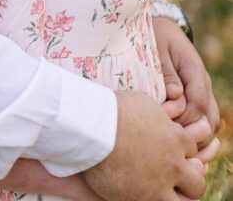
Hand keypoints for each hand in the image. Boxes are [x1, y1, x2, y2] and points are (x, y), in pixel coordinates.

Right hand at [83, 91, 206, 200]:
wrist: (94, 128)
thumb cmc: (112, 110)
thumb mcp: (142, 102)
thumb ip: (158, 112)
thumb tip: (166, 111)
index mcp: (176, 138)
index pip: (192, 150)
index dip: (180, 152)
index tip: (166, 152)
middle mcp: (175, 163)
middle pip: (197, 180)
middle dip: (187, 179)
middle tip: (169, 176)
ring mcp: (162, 184)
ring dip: (178, 197)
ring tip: (160, 191)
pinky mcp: (145, 199)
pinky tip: (143, 195)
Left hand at [154, 16, 220, 157]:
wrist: (163, 27)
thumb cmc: (156, 36)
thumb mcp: (157, 48)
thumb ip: (166, 72)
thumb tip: (175, 95)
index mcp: (194, 70)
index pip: (198, 104)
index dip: (185, 120)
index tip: (167, 127)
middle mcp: (204, 84)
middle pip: (210, 119)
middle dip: (194, 135)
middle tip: (173, 145)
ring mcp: (203, 92)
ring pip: (211, 123)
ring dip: (198, 138)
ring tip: (179, 149)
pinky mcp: (197, 97)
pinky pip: (205, 120)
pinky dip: (198, 134)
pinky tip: (183, 144)